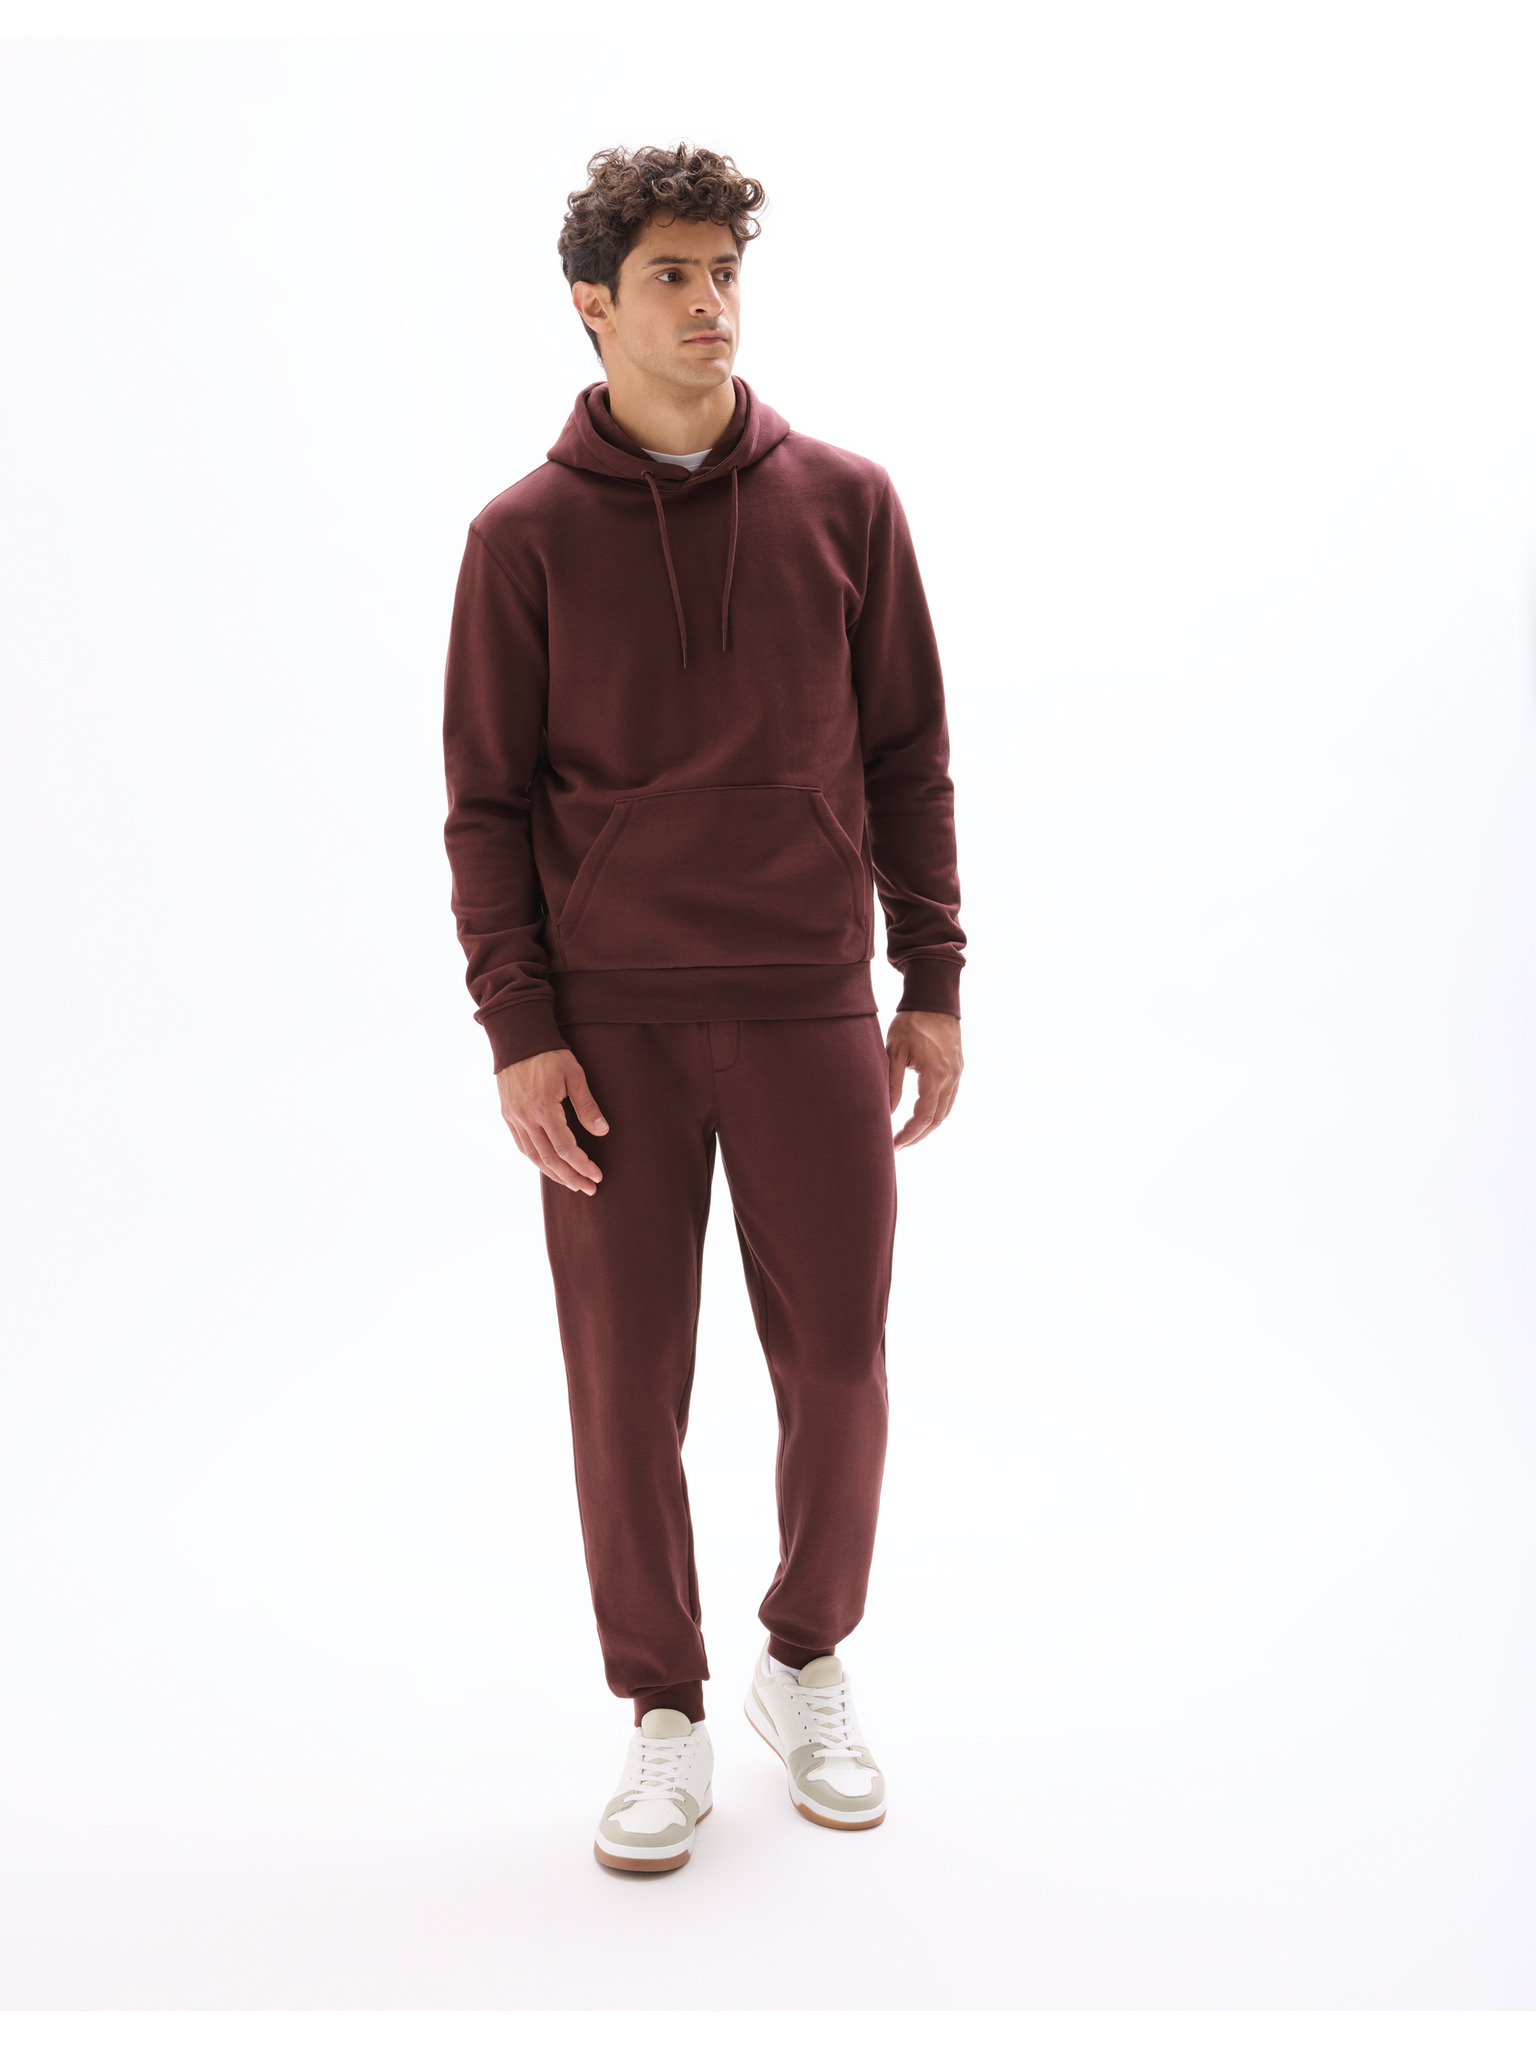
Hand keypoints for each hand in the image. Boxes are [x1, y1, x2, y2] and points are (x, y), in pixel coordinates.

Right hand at [496, 1049, 607, 1193]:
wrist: (517, 1038)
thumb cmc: (550, 1054)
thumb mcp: (574, 1075)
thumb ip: (587, 1106)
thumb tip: (602, 1132)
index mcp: (544, 1109)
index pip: (566, 1148)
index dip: (582, 1165)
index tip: (597, 1176)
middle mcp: (526, 1118)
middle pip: (549, 1159)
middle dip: (570, 1177)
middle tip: (588, 1189)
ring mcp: (514, 1118)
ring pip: (533, 1157)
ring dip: (553, 1173)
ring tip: (572, 1183)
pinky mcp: (507, 1115)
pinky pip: (521, 1146)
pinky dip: (536, 1160)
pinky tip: (549, 1166)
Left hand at [886, 1010, 962, 1149]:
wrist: (934, 1001)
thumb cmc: (911, 1023)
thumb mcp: (894, 1052)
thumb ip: (892, 1085)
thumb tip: (887, 1112)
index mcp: (935, 1075)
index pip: (923, 1116)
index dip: (909, 1134)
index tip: (894, 1144)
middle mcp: (951, 1078)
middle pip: (937, 1120)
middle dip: (918, 1136)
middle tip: (899, 1146)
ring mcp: (957, 1074)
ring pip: (946, 1111)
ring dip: (928, 1127)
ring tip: (908, 1136)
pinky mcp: (958, 1069)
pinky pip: (949, 1099)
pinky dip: (936, 1113)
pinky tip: (922, 1117)